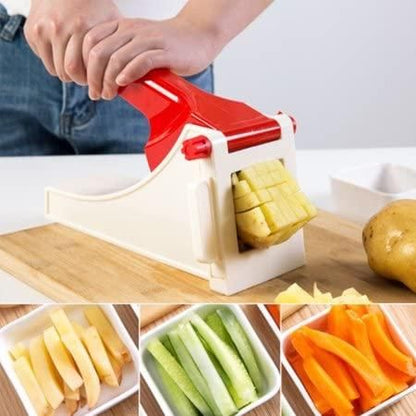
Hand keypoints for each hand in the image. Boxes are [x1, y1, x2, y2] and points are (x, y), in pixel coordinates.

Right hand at [24, 0, 120, 84]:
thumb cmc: (95, 7)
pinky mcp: (32, 31)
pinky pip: (45, 60)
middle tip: (88, 80)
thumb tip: (128, 74)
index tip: (100, 83)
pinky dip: (55, 64)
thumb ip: (118, 45)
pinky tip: (66, 57)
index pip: (84, 71)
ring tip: (79, 70)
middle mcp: (60, 27)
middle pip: (68, 72)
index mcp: (82, 27)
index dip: (93, 81)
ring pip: (56, 69)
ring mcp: (44, 29)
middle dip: (80, 81)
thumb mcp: (112, 22)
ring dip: (68, 75)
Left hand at [82, 16, 220, 99]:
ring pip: (117, 57)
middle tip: (96, 94)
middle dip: (93, 77)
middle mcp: (132, 30)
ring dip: (108, 80)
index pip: (90, 41)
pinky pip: (141, 61)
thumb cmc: (169, 46)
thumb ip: (121, 56)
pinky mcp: (165, 52)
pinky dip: (129, 74)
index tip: (87, 83)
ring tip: (109, 94)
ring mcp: (149, 40)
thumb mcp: (139, 46)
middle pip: (99, 51)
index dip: (83, 64)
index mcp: (122, 27)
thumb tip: (103, 80)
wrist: (199, 35)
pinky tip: (123, 83)